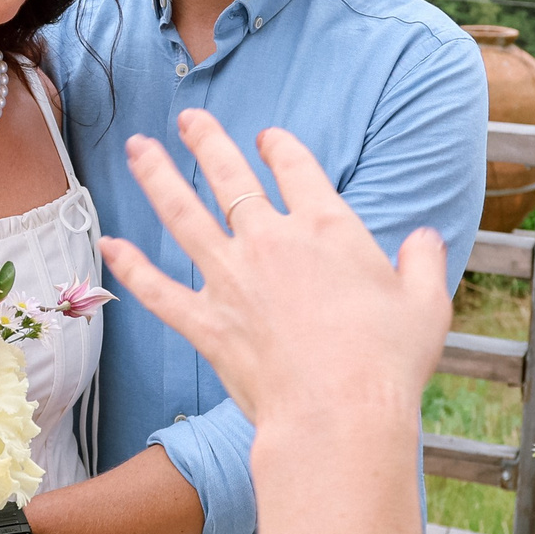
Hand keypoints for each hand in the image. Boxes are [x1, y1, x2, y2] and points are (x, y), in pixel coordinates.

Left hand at [99, 109, 449, 429]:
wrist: (339, 415)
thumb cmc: (388, 363)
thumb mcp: (426, 305)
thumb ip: (424, 263)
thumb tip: (426, 239)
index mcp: (327, 227)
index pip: (296, 169)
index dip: (280, 147)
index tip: (268, 137)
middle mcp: (271, 241)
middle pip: (229, 176)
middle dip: (207, 141)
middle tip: (189, 118)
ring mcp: (232, 279)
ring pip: (183, 215)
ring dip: (157, 178)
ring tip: (138, 149)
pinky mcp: (206, 322)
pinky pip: (158, 289)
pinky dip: (130, 267)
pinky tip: (108, 246)